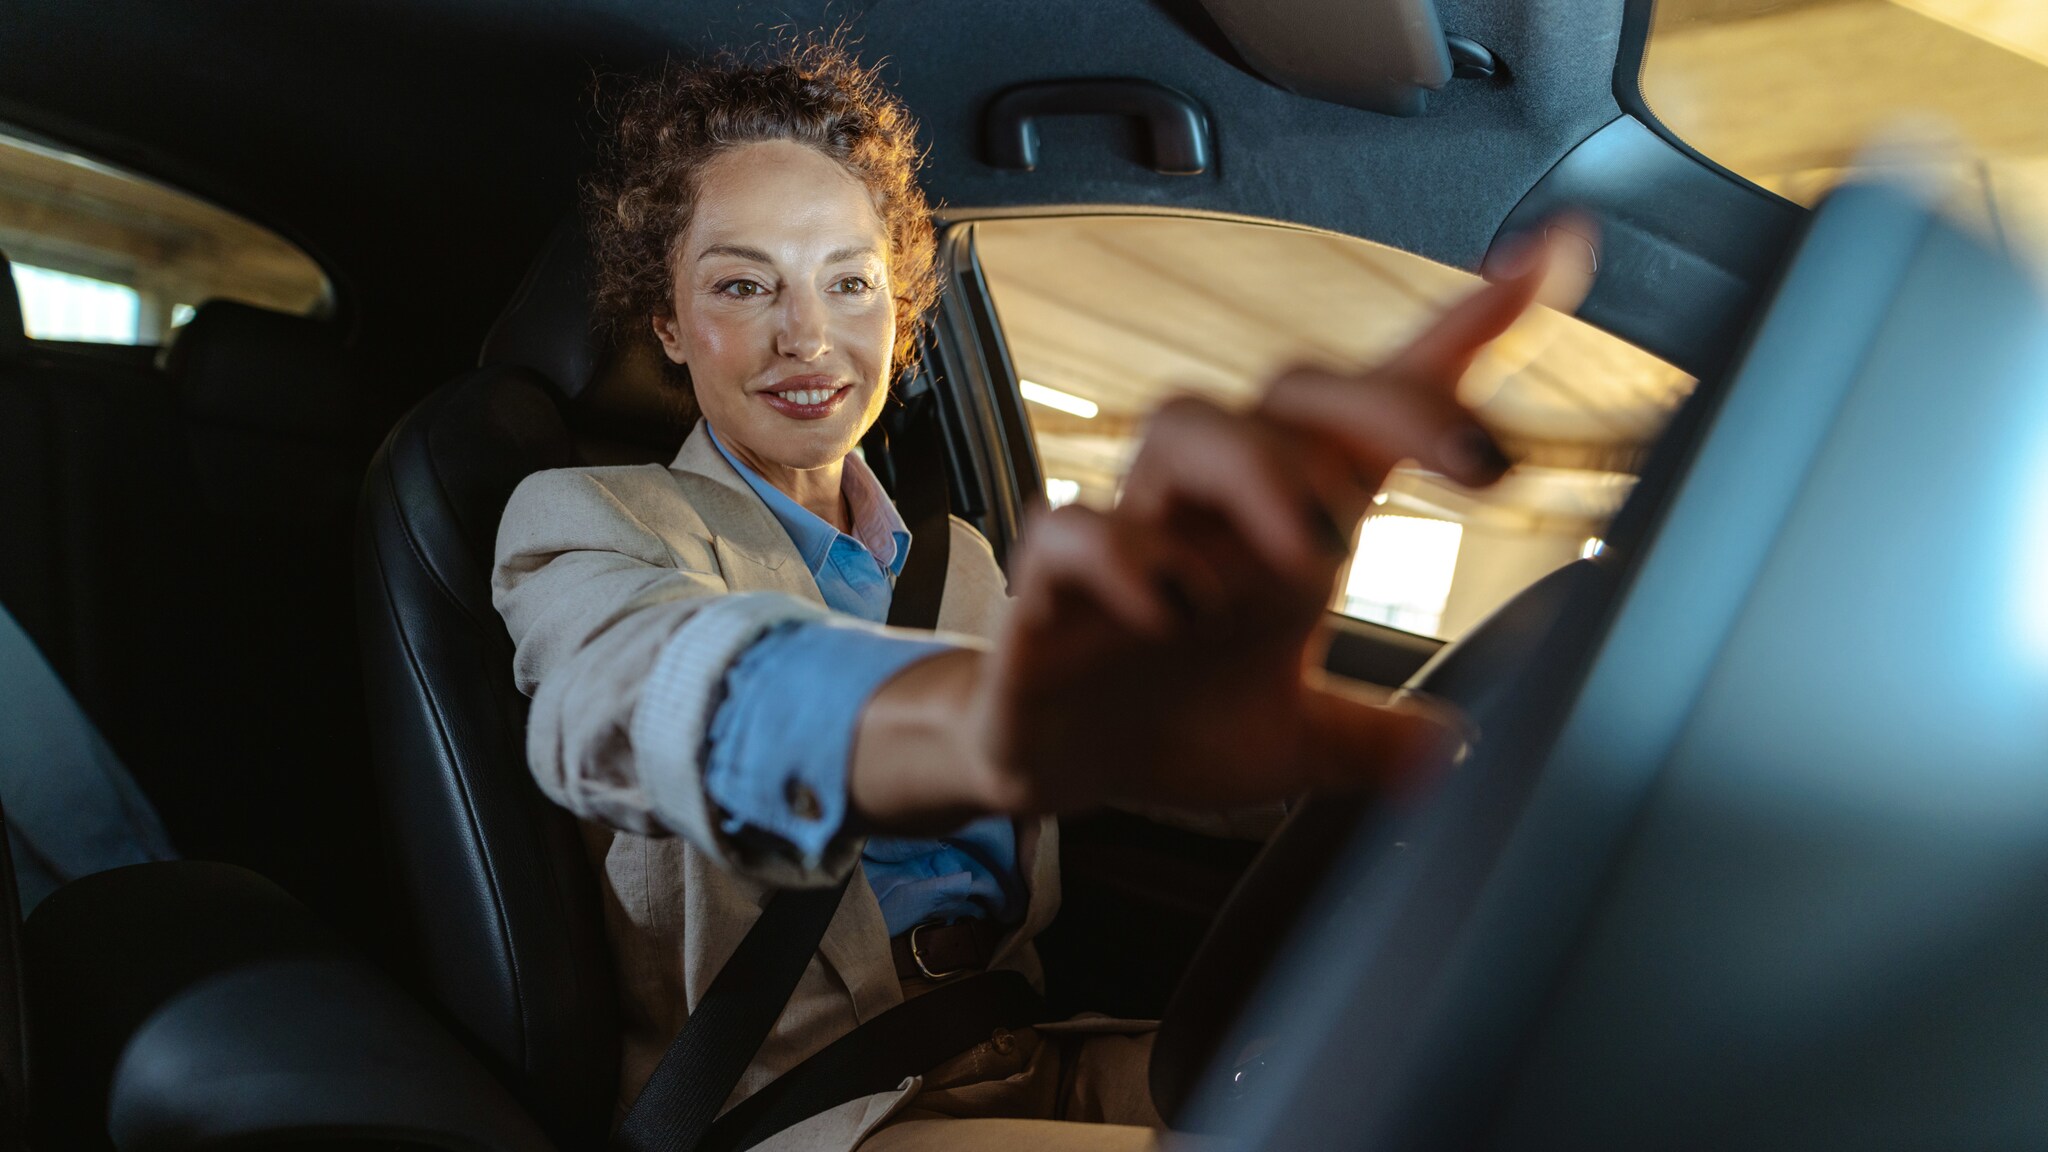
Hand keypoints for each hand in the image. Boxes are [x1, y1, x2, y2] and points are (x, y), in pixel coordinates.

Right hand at [850, 226, 1589, 826]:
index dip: (1463, 330)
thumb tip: (1458, 751)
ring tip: (1317, 554)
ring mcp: (1133, 532)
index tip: (1555, 257)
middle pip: (1292, 392)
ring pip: (1185, 424)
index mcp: (1290, 525)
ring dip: (1263, 470)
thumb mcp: (1295, 742)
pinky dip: (1127, 554)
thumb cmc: (1172, 719)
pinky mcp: (1049, 583)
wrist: (1051, 765)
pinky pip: (1072, 527)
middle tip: (1475, 461)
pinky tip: (1173, 609)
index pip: (1378, 410)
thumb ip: (1373, 739)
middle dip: (1386, 404)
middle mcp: (1217, 508)